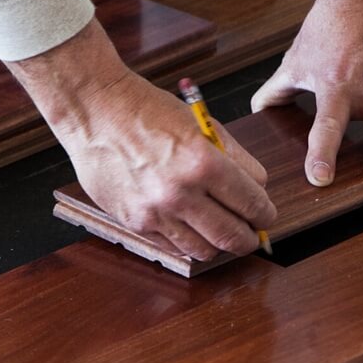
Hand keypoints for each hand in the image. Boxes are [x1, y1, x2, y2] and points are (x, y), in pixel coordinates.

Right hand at [11, 20, 273, 261]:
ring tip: (220, 231)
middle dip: (250, 238)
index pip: (253, 204)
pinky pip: (174, 247)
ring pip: (205, 250)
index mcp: (203, 162)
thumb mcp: (203, 125)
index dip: (266, 214)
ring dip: (219, 244)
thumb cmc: (149, 112)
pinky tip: (191, 227)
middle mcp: (180, 192)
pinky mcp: (135, 222)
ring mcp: (156, 212)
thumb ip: (235, 159)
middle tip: (252, 234)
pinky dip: (189, 241)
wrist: (97, 112)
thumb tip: (258, 190)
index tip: (266, 216)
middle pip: (233, 237)